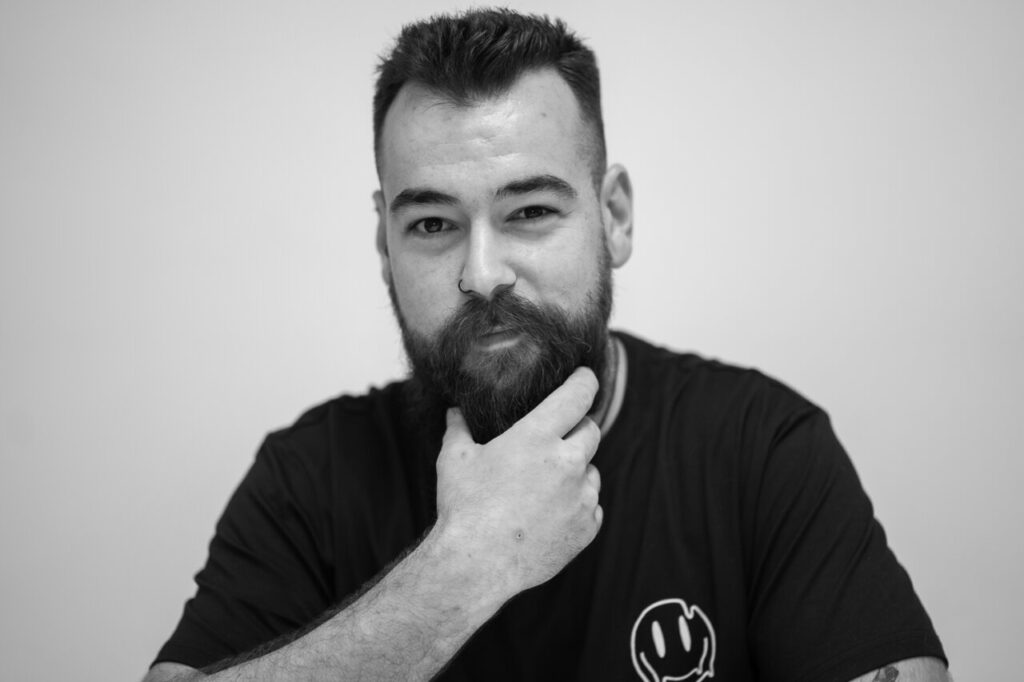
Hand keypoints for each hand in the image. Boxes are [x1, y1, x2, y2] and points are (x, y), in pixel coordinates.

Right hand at [432, 367, 603, 596]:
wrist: (477, 564)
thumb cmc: (464, 508)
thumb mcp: (455, 460)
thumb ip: (459, 429)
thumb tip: (454, 411)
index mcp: (537, 437)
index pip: (578, 395)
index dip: (585, 381)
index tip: (586, 376)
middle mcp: (566, 462)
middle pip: (591, 430)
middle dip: (576, 429)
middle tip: (555, 439)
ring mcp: (580, 496)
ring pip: (592, 470)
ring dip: (576, 471)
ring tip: (543, 487)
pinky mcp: (587, 527)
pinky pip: (592, 505)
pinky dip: (576, 504)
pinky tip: (549, 514)